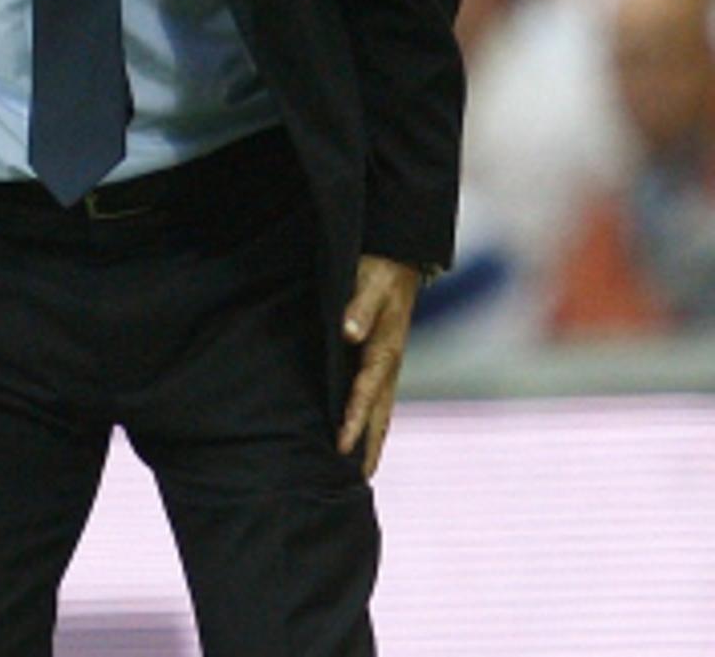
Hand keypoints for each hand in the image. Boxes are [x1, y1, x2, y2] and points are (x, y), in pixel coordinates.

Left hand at [337, 255, 420, 477]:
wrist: (400, 259)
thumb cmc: (379, 271)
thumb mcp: (369, 282)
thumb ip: (358, 306)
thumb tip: (350, 332)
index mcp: (385, 348)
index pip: (367, 391)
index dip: (354, 418)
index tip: (340, 445)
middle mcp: (391, 363)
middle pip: (380, 413)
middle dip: (369, 446)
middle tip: (355, 482)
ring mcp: (390, 366)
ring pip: (382, 411)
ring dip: (372, 440)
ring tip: (359, 474)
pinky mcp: (384, 362)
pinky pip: (379, 400)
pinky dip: (372, 423)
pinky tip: (361, 438)